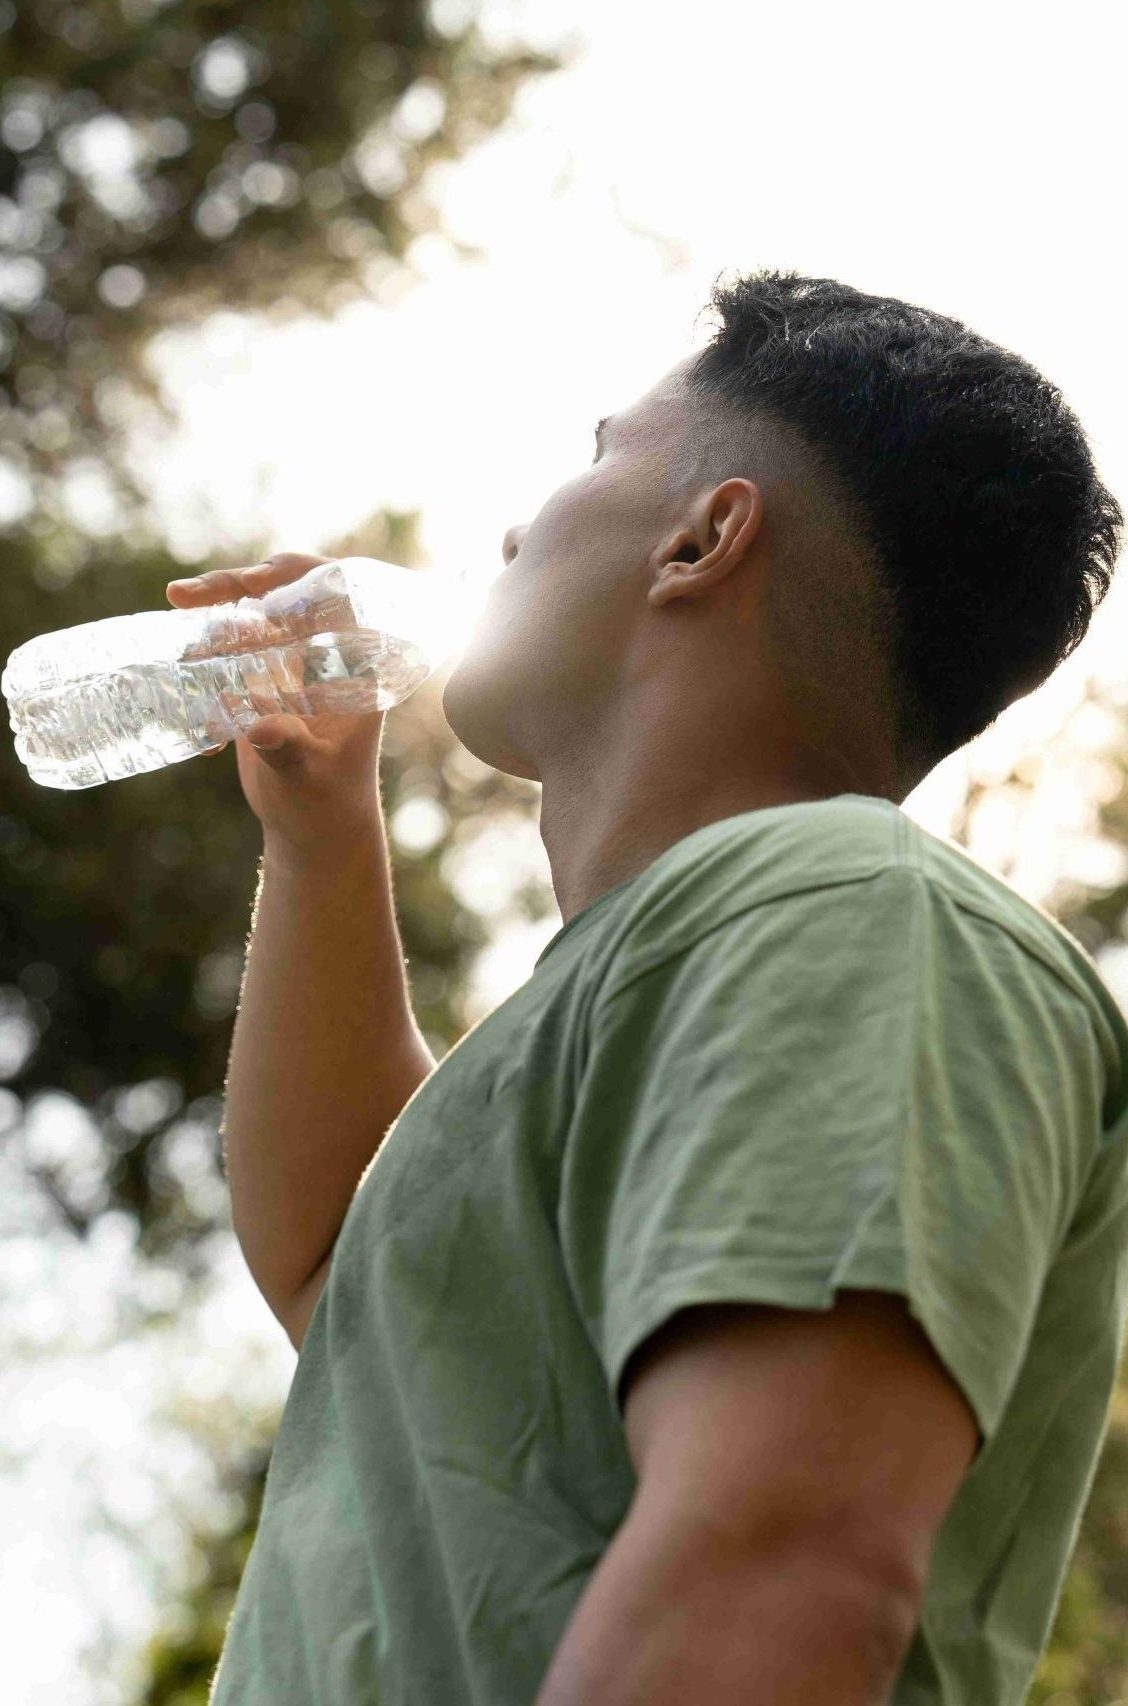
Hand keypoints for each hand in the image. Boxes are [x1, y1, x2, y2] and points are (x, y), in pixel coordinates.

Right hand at [166, 552, 386, 857]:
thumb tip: (262, 729)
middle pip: (286, 596)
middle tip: (185, 595)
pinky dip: (202, 662)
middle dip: (237, 585)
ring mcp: (294, 668)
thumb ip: (288, 751)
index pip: (339, 596)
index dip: (301, 573)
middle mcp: (327, 658)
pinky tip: (196, 705)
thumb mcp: (307, 778)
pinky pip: (230, 653)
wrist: (313, 832)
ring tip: (178, 628)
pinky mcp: (263, 684)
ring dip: (212, 619)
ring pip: (253, 619)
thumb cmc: (326, 807)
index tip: (256, 578)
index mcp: (356, 668)